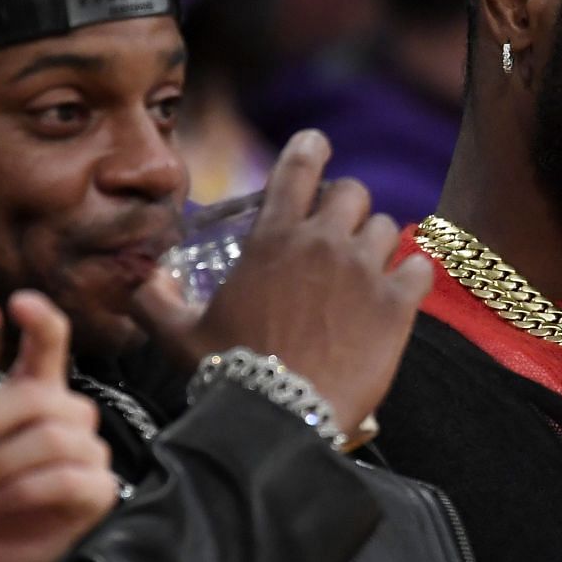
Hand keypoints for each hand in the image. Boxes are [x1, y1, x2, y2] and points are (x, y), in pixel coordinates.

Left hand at [0, 293, 117, 561]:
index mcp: (37, 393)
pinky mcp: (98, 493)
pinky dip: (24, 489)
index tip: (16, 303)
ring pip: (54, 437)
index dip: (41, 320)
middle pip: (43, 397)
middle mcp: (70, 417)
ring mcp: (89, 454)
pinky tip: (0, 501)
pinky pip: (68, 478)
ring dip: (2, 462)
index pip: (52, 342)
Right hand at [132, 129, 433, 434]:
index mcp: (272, 239)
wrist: (279, 417)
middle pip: (352, 192)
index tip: (317, 143)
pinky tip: (402, 294)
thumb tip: (141, 283)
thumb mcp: (179, 335)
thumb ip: (155, 302)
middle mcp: (321, 243)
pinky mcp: (397, 304)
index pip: (297, 169)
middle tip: (340, 234)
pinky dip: (413, 277)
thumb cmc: (227, 375)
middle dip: (347, 207)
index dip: (310, 149)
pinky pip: (420, 268)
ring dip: (377, 244)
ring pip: (387, 228)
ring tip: (366, 271)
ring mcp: (363, 271)